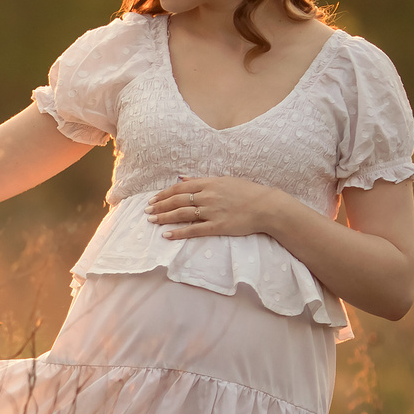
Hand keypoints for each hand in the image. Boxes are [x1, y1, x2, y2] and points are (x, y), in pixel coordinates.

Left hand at [146, 176, 295, 239]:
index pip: (179, 188)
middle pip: (177, 201)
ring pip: (182, 214)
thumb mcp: (224, 180)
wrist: (267, 206)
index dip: (164, 194)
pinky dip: (179, 233)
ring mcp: (212, 211)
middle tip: (147, 211)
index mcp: (209, 183)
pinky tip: (167, 235)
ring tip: (152, 221)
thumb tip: (183, 178)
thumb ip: (202, 180)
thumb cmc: (247, 192)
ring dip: (164, 218)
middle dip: (159, 206)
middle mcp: (208, 196)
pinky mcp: (218, 226)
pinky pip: (194, 230)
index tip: (152, 199)